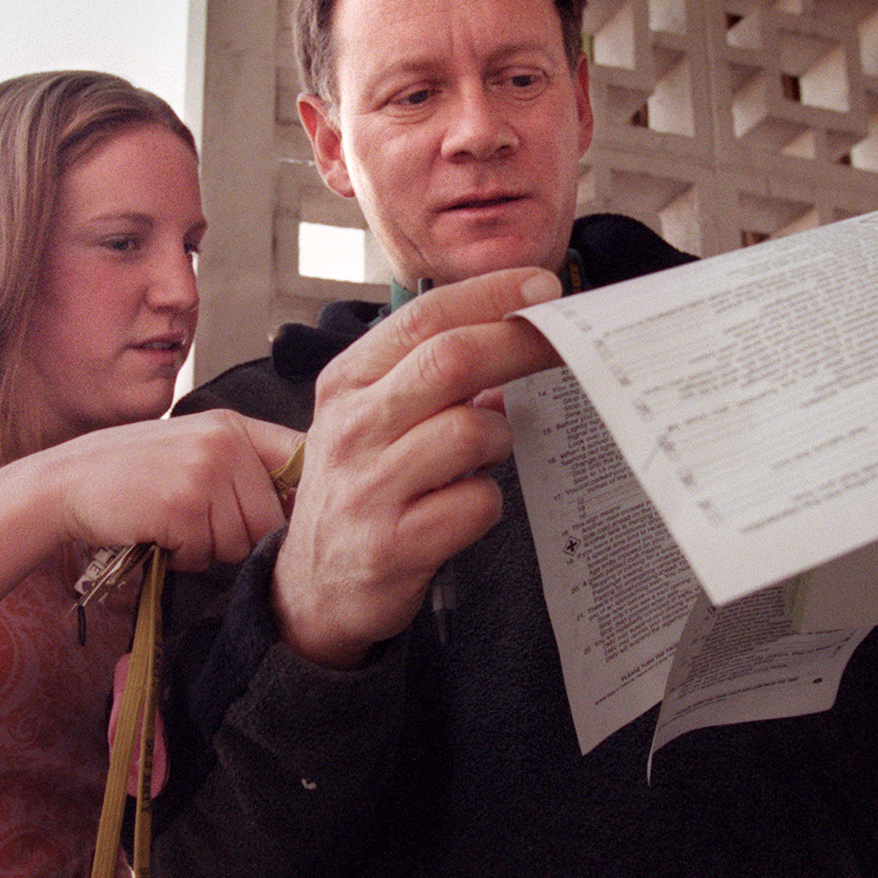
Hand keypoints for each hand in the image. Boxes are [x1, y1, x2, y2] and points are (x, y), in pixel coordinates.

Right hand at [43, 410, 301, 569]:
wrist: (66, 483)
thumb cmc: (131, 473)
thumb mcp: (193, 449)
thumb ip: (242, 467)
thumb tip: (300, 508)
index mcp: (233, 426)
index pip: (301, 459)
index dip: (299, 498)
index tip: (281, 515)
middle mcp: (225, 444)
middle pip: (272, 520)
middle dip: (238, 536)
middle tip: (195, 522)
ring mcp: (206, 473)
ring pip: (240, 543)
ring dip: (207, 549)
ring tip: (172, 523)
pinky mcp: (185, 506)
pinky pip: (206, 555)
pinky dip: (181, 557)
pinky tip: (156, 533)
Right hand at [273, 267, 563, 667]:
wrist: (311, 589)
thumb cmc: (355, 490)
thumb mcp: (369, 419)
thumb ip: (427, 377)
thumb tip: (510, 336)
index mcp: (346, 383)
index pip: (423, 317)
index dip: (491, 295)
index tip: (542, 288)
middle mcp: (353, 428)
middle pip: (452, 360)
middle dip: (520, 343)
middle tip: (567, 342)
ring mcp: (370, 487)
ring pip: (471, 431)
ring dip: (500, 437)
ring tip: (487, 452)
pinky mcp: (394, 544)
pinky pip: (476, 503)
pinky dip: (486, 500)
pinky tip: (466, 505)